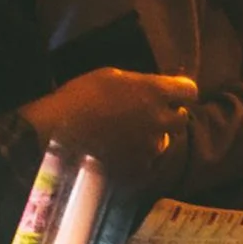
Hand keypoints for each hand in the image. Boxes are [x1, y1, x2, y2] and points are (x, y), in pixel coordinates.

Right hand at [18, 69, 197, 186]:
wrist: (52, 134)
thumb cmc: (78, 97)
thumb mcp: (111, 76)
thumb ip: (140, 83)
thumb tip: (156, 88)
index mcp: (155, 91)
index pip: (190, 90)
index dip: (181, 91)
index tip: (172, 93)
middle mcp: (159, 119)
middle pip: (181, 118)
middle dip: (169, 115)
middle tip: (147, 115)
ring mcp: (150, 146)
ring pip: (163, 141)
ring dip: (152, 137)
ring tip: (127, 136)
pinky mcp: (139, 168)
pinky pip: (148, 162)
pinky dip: (139, 158)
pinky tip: (120, 153)